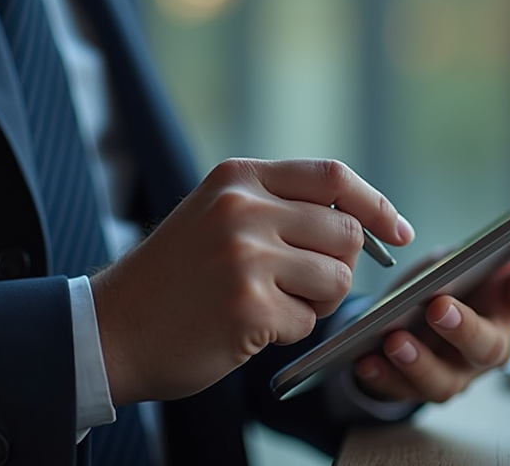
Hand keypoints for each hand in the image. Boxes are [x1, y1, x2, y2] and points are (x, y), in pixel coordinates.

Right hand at [91, 158, 413, 404]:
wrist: (111, 328)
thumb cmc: (175, 277)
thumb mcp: (219, 216)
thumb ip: (281, 207)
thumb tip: (363, 221)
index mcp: (239, 178)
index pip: (333, 177)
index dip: (375, 204)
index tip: (398, 230)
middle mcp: (243, 208)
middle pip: (346, 234)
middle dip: (339, 267)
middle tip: (301, 286)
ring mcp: (245, 256)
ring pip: (337, 280)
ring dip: (314, 303)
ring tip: (269, 304)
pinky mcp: (247, 306)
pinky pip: (307, 322)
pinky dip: (287, 332)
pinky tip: (246, 327)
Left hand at [354, 237, 509, 402]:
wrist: (408, 322)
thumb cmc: (445, 286)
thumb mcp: (461, 261)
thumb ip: (486, 249)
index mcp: (508, 306)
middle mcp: (489, 345)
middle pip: (488, 346)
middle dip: (464, 328)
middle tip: (439, 308)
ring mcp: (457, 373)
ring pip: (445, 380)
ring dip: (419, 361)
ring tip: (395, 340)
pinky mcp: (418, 389)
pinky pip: (401, 390)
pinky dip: (383, 376)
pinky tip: (366, 360)